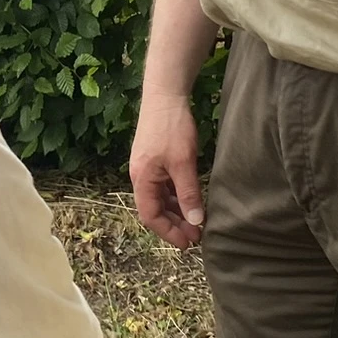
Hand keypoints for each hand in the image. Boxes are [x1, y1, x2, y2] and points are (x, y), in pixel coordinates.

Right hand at [129, 91, 204, 248]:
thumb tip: (195, 222)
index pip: (150, 216)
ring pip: (160, 198)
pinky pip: (164, 185)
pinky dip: (176, 196)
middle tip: (196, 236)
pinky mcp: (155, 158)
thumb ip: (188, 193)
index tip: (188, 243)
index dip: (168, 232)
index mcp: (141, 179)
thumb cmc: (171, 127)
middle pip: (154, 209)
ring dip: (176, 211)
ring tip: (196, 221)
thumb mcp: (183, 163)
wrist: (165, 94)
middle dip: (174, 224)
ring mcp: (147, 167)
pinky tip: (191, 200)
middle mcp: (140, 176)